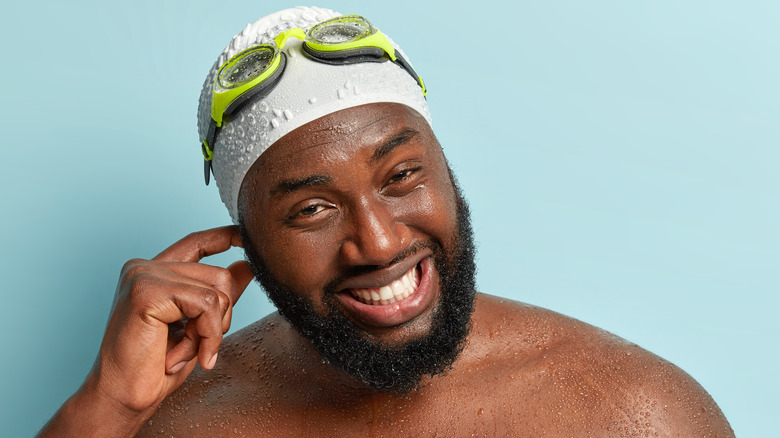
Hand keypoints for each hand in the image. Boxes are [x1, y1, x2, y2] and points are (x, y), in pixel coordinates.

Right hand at [89, 226, 252, 417]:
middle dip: (220, 319)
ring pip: (217, 291)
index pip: (198, 242)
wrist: (123, 398)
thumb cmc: (156, 367)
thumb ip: (218, 295)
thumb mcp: (197, 326)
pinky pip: (205, 305)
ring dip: (210, 332)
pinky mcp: (146, 290)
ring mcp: (143, 275)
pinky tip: (180, 356)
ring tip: (182, 353)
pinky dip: (206, 335)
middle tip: (195, 348)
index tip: (247, 237)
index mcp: (156, 273)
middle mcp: (146, 267)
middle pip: (220, 275)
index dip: (226, 236)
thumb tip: (248, 265)